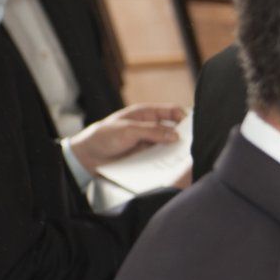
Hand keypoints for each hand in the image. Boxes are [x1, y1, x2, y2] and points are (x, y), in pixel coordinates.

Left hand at [67, 104, 184, 174]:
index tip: (192, 127)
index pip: (172, 111)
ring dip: (176, 152)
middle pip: (175, 129)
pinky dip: (168, 162)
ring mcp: (149, 143)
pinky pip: (162, 159)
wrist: (87, 158)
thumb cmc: (103, 137)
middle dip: (184, 136)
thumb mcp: (127, 130)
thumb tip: (175, 135)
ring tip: (184, 159)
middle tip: (191, 145)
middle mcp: (151, 128)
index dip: (184, 117)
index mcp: (146, 114)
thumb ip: (151, 131)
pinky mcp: (147, 158)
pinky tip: (172, 167)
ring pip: (170, 146)